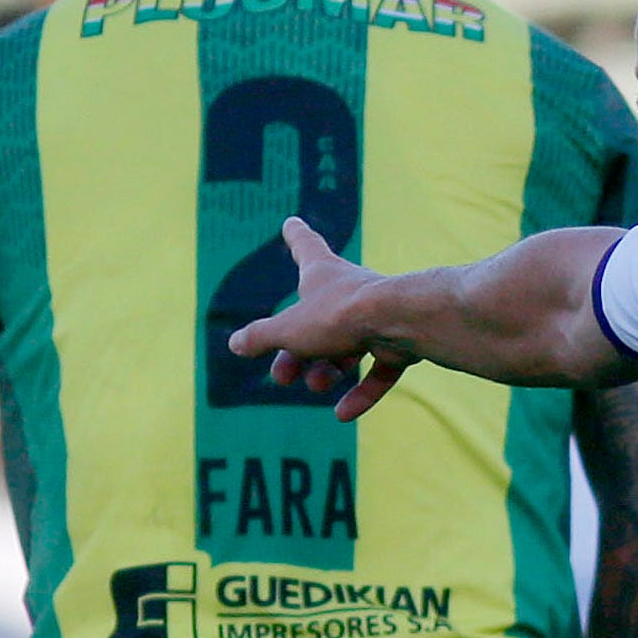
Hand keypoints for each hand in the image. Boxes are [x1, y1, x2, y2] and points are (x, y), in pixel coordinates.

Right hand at [222, 219, 416, 421]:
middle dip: (297, 349)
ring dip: (326, 370)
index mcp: (323, 273)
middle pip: (319, 317)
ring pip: (348, 346)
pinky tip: (342, 415)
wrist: (401, 323)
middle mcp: (352, 291)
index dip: (296, 236)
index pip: (305, 247)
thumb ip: (261, 337)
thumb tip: (236, 344)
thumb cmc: (340, 315)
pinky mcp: (402, 344)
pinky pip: (379, 372)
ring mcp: (380, 318)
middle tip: (282, 375)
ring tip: (313, 384)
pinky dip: (360, 393)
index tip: (292, 223)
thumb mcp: (289, 329)